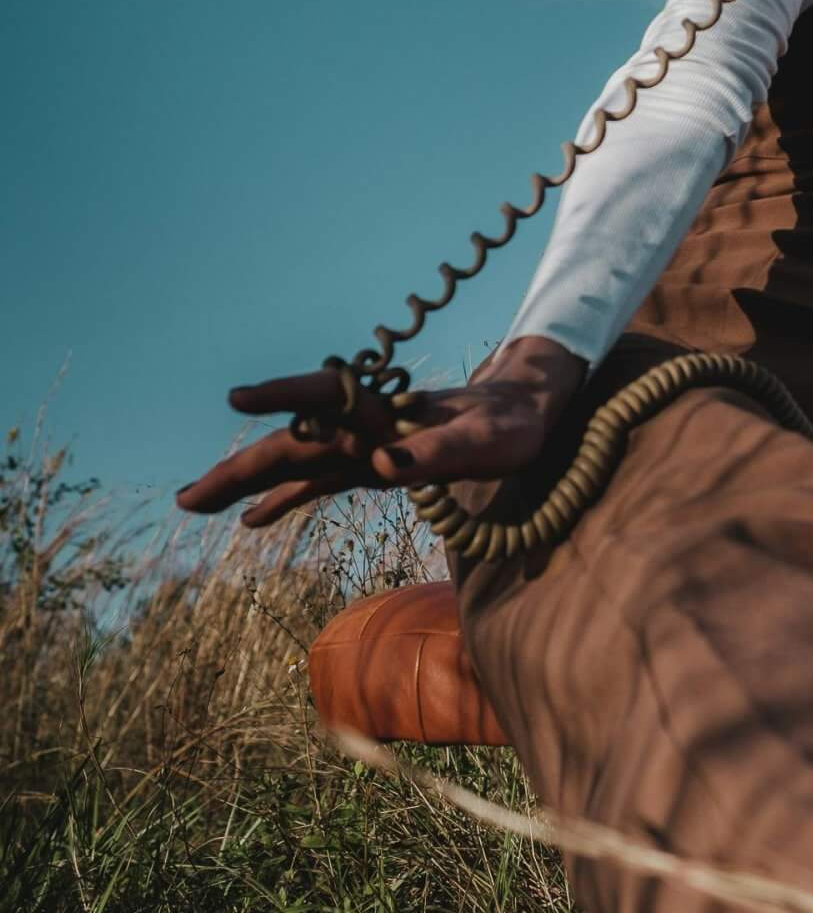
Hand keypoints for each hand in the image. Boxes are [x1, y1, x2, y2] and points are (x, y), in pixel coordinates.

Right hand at [175, 337, 587, 529]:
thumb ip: (439, 452)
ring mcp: (363, 446)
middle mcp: (364, 425)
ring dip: (246, 484)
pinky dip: (284, 498)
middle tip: (184, 498)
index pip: (323, 395)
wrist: (527, 413)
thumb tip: (384, 467)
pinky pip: (318, 483)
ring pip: (294, 464)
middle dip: (236, 468)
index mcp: (386, 410)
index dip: (282, 395)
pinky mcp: (372, 467)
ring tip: (195, 502)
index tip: (239, 398)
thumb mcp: (489, 442)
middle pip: (290, 443)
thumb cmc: (513, 426)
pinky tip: (253, 518)